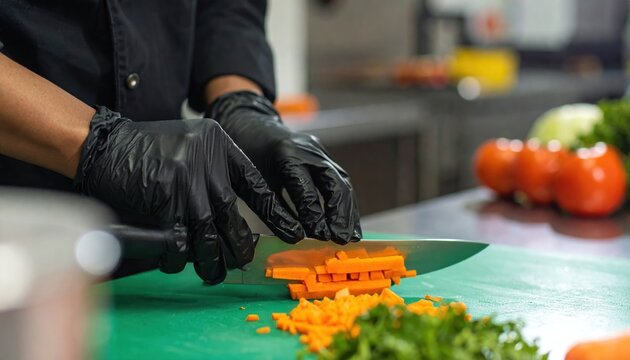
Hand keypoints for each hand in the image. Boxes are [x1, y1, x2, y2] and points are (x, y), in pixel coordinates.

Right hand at [73, 107, 303, 282]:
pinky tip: (179, 264)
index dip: (275, 211)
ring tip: (216, 273)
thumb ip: (213, 168)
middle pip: (232, 213)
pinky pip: (179, 239)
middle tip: (243, 261)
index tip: (292, 231)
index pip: (256, 182)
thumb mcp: (191, 143)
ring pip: (208, 231)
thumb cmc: (148, 148)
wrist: (104, 145)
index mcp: (218, 145)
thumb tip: (231, 216)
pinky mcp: (163, 199)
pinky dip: (179, 257)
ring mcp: (185, 180)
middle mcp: (206, 161)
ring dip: (212, 259)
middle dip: (240, 244)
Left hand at [206, 91, 361, 243]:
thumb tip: (293, 237)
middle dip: (339, 214)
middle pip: (333, 182)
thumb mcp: (254, 181)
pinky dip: (345, 203)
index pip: (306, 187)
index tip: (320, 235)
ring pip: (342, 182)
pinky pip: (340, 180)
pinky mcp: (324, 156)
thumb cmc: (247, 153)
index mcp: (286, 154)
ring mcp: (319, 151)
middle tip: (340, 238)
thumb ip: (274, 207)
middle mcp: (308, 150)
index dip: (314, 214)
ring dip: (348, 211)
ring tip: (350, 235)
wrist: (252, 123)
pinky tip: (348, 222)